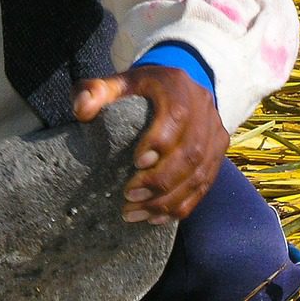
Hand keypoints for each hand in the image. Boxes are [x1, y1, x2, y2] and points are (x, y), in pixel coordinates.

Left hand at [73, 66, 227, 223]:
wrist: (180, 86)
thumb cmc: (142, 88)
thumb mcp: (118, 82)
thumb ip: (95, 91)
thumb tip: (81, 109)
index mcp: (178, 88)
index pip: (177, 116)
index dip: (160, 141)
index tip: (136, 163)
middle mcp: (203, 110)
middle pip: (191, 152)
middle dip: (161, 180)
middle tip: (129, 195)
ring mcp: (215, 134)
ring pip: (200, 174)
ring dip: (168, 199)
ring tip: (136, 212)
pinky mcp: (218, 154)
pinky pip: (205, 185)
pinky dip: (182, 206)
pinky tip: (155, 218)